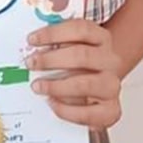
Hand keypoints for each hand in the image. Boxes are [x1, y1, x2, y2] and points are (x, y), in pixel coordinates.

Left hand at [26, 16, 122, 130]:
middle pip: (82, 55)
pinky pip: (88, 113)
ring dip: (57, 86)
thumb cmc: (80, 67)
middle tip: (31, 63)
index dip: (54, 33)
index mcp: (101, 39)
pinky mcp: (111, 110)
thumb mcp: (69, 47)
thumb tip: (34, 40)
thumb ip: (55, 42)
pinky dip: (66, 109)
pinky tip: (52, 102)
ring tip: (38, 86)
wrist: (99, 91)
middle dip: (52, 59)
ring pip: (86, 84)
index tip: (32, 39)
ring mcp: (111, 85)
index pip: (81, 29)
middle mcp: (110, 60)